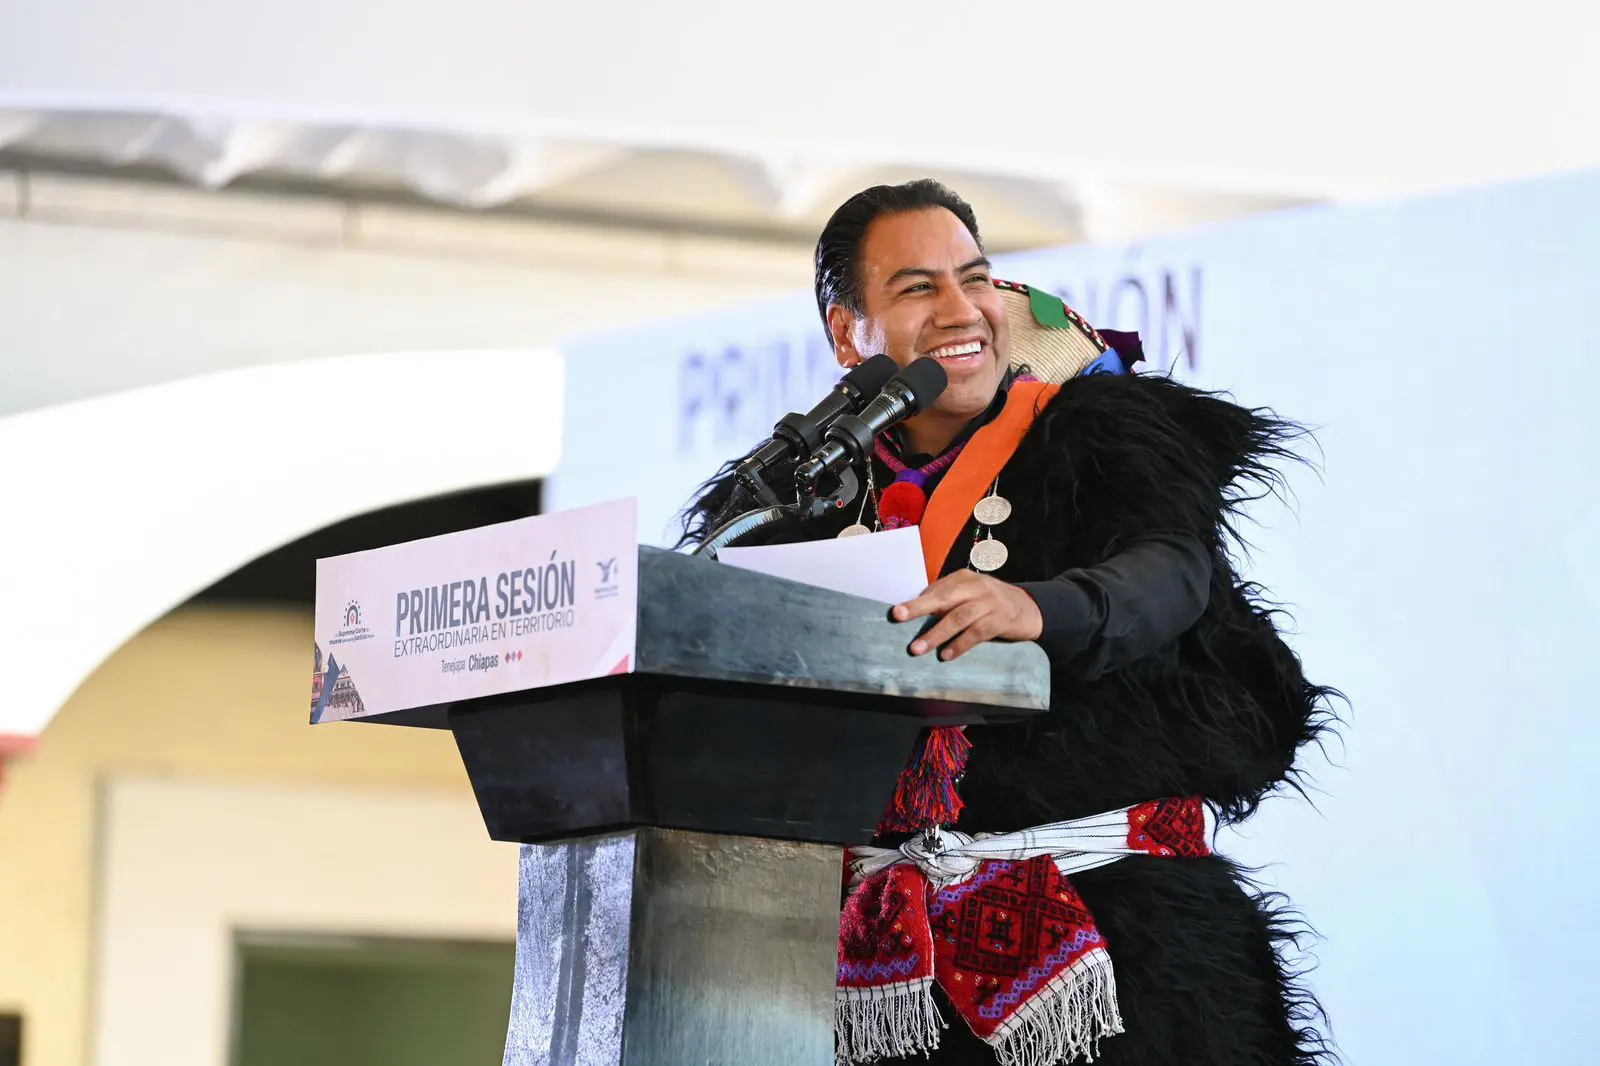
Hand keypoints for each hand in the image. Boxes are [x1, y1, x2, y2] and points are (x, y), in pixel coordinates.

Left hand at [892, 571, 1043, 661]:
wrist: (1029, 609)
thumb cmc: (990, 603)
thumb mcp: (970, 595)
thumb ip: (947, 600)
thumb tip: (916, 612)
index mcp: (964, 578)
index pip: (936, 589)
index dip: (916, 600)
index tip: (896, 611)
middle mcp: (976, 586)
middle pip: (944, 597)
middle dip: (920, 608)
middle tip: (899, 617)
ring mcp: (990, 602)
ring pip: (958, 617)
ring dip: (936, 634)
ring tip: (918, 649)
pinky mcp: (1001, 620)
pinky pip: (976, 633)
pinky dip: (960, 645)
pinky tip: (946, 655)